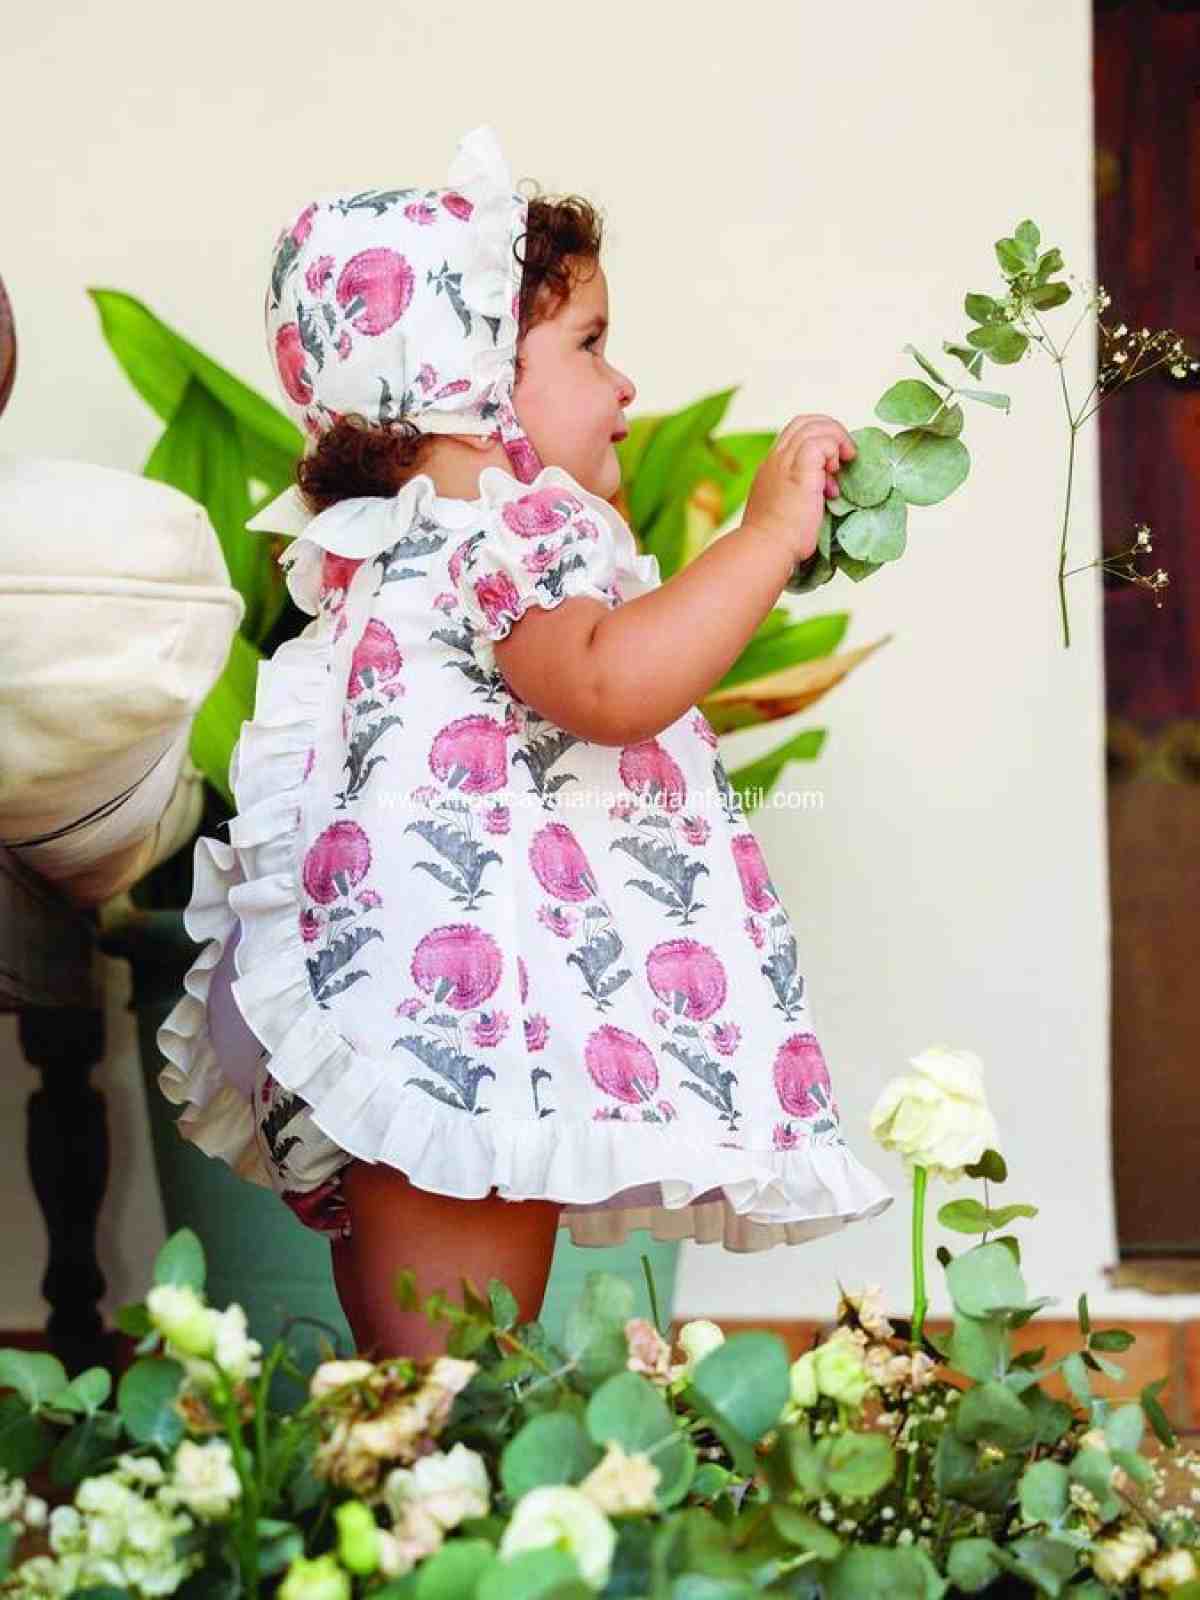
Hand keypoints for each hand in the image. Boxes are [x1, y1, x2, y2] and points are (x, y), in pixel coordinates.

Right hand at [743, 414, 856, 563]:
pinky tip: (834, 473)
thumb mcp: (786, 508)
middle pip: (805, 422)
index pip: (795, 435)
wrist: (768, 548)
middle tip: (844, 456)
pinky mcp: (800, 468)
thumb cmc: (778, 540)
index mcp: (771, 468)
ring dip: (836, 441)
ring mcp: (785, 461)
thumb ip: (801, 491)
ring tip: (842, 466)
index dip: (819, 439)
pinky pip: (822, 441)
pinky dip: (834, 451)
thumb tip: (825, 487)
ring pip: (814, 426)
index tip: (831, 465)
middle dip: (830, 431)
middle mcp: (776, 459)